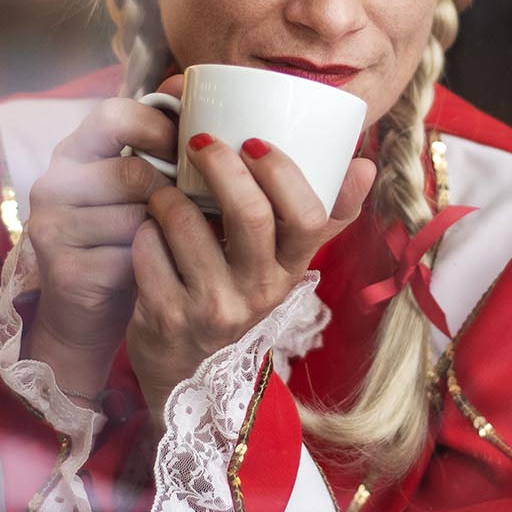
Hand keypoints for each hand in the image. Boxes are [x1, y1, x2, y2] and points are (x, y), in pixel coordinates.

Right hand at [25, 81, 180, 400]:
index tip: (185, 151)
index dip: (157, 128)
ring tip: (175, 241)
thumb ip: (156, 140)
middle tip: (190, 210)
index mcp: (72, 153)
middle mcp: (53, 184)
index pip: (113, 115)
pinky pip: (129, 258)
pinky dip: (154, 264)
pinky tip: (158, 269)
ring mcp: (52, 228)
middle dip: (170, 193)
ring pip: (134, 217)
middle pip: (132, 172)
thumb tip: (188, 80)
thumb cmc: (122, 238)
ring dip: (165, 232)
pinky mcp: (64, 270)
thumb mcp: (135, 186)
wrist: (84, 313)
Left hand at [126, 134, 375, 414]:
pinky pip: (148, 247)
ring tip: (165, 193)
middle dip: (221, 164)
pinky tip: (148, 232)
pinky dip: (143, 228)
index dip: (282, 172)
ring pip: (186, 222)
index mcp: (292, 270)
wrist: (185, 369)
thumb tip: (367, 166)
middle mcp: (259, 293)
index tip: (253, 141)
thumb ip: (323, 215)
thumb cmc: (235, 294)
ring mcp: (212, 308)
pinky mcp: (166, 316)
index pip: (308, 217)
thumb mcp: (282, 264)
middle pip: (250, 214)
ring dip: (168, 194)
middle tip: (201, 141)